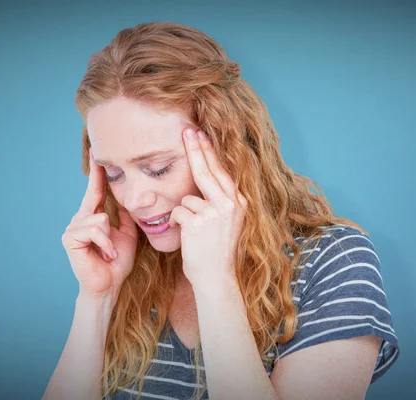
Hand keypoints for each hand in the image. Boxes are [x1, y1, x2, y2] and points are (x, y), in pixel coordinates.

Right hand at [61, 148, 138, 297]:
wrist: (109, 284)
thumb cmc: (117, 261)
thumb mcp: (128, 233)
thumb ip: (126, 214)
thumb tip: (131, 196)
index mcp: (93, 215)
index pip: (95, 189)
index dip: (97, 171)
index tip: (96, 151)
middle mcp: (80, 218)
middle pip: (95, 198)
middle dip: (105, 211)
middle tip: (108, 241)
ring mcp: (72, 228)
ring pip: (100, 218)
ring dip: (110, 239)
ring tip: (109, 253)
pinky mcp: (70, 238)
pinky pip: (94, 229)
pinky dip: (105, 243)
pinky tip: (105, 255)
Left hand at [168, 128, 247, 287]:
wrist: (216, 277)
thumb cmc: (218, 250)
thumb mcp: (227, 222)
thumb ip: (219, 201)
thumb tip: (204, 179)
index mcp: (239, 202)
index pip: (221, 171)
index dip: (209, 151)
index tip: (200, 134)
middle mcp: (230, 204)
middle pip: (206, 170)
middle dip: (195, 148)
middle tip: (186, 130)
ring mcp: (214, 212)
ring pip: (187, 197)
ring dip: (185, 213)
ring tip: (194, 231)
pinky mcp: (198, 222)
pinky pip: (177, 211)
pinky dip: (176, 222)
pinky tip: (185, 235)